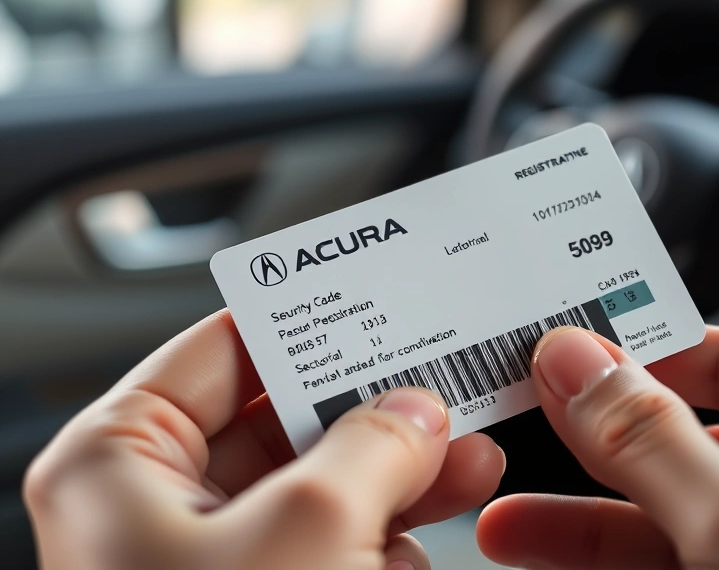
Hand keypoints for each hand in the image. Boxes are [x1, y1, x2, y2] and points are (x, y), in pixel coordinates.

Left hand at [24, 311, 503, 569]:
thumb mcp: (312, 528)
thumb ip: (375, 446)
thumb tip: (416, 409)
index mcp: (121, 463)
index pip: (224, 350)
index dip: (310, 323)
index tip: (384, 304)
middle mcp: (155, 507)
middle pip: (282, 420)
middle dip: (373, 412)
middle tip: (442, 387)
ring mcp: (208, 563)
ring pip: (317, 485)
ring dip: (395, 478)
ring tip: (467, 464)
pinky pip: (327, 547)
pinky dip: (382, 544)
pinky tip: (422, 553)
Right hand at [477, 326, 718, 568]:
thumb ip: (650, 437)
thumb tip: (579, 365)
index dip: (656, 353)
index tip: (575, 356)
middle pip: (694, 444)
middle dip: (599, 448)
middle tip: (526, 431)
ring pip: (673, 521)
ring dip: (586, 524)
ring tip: (508, 527)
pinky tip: (554, 567)